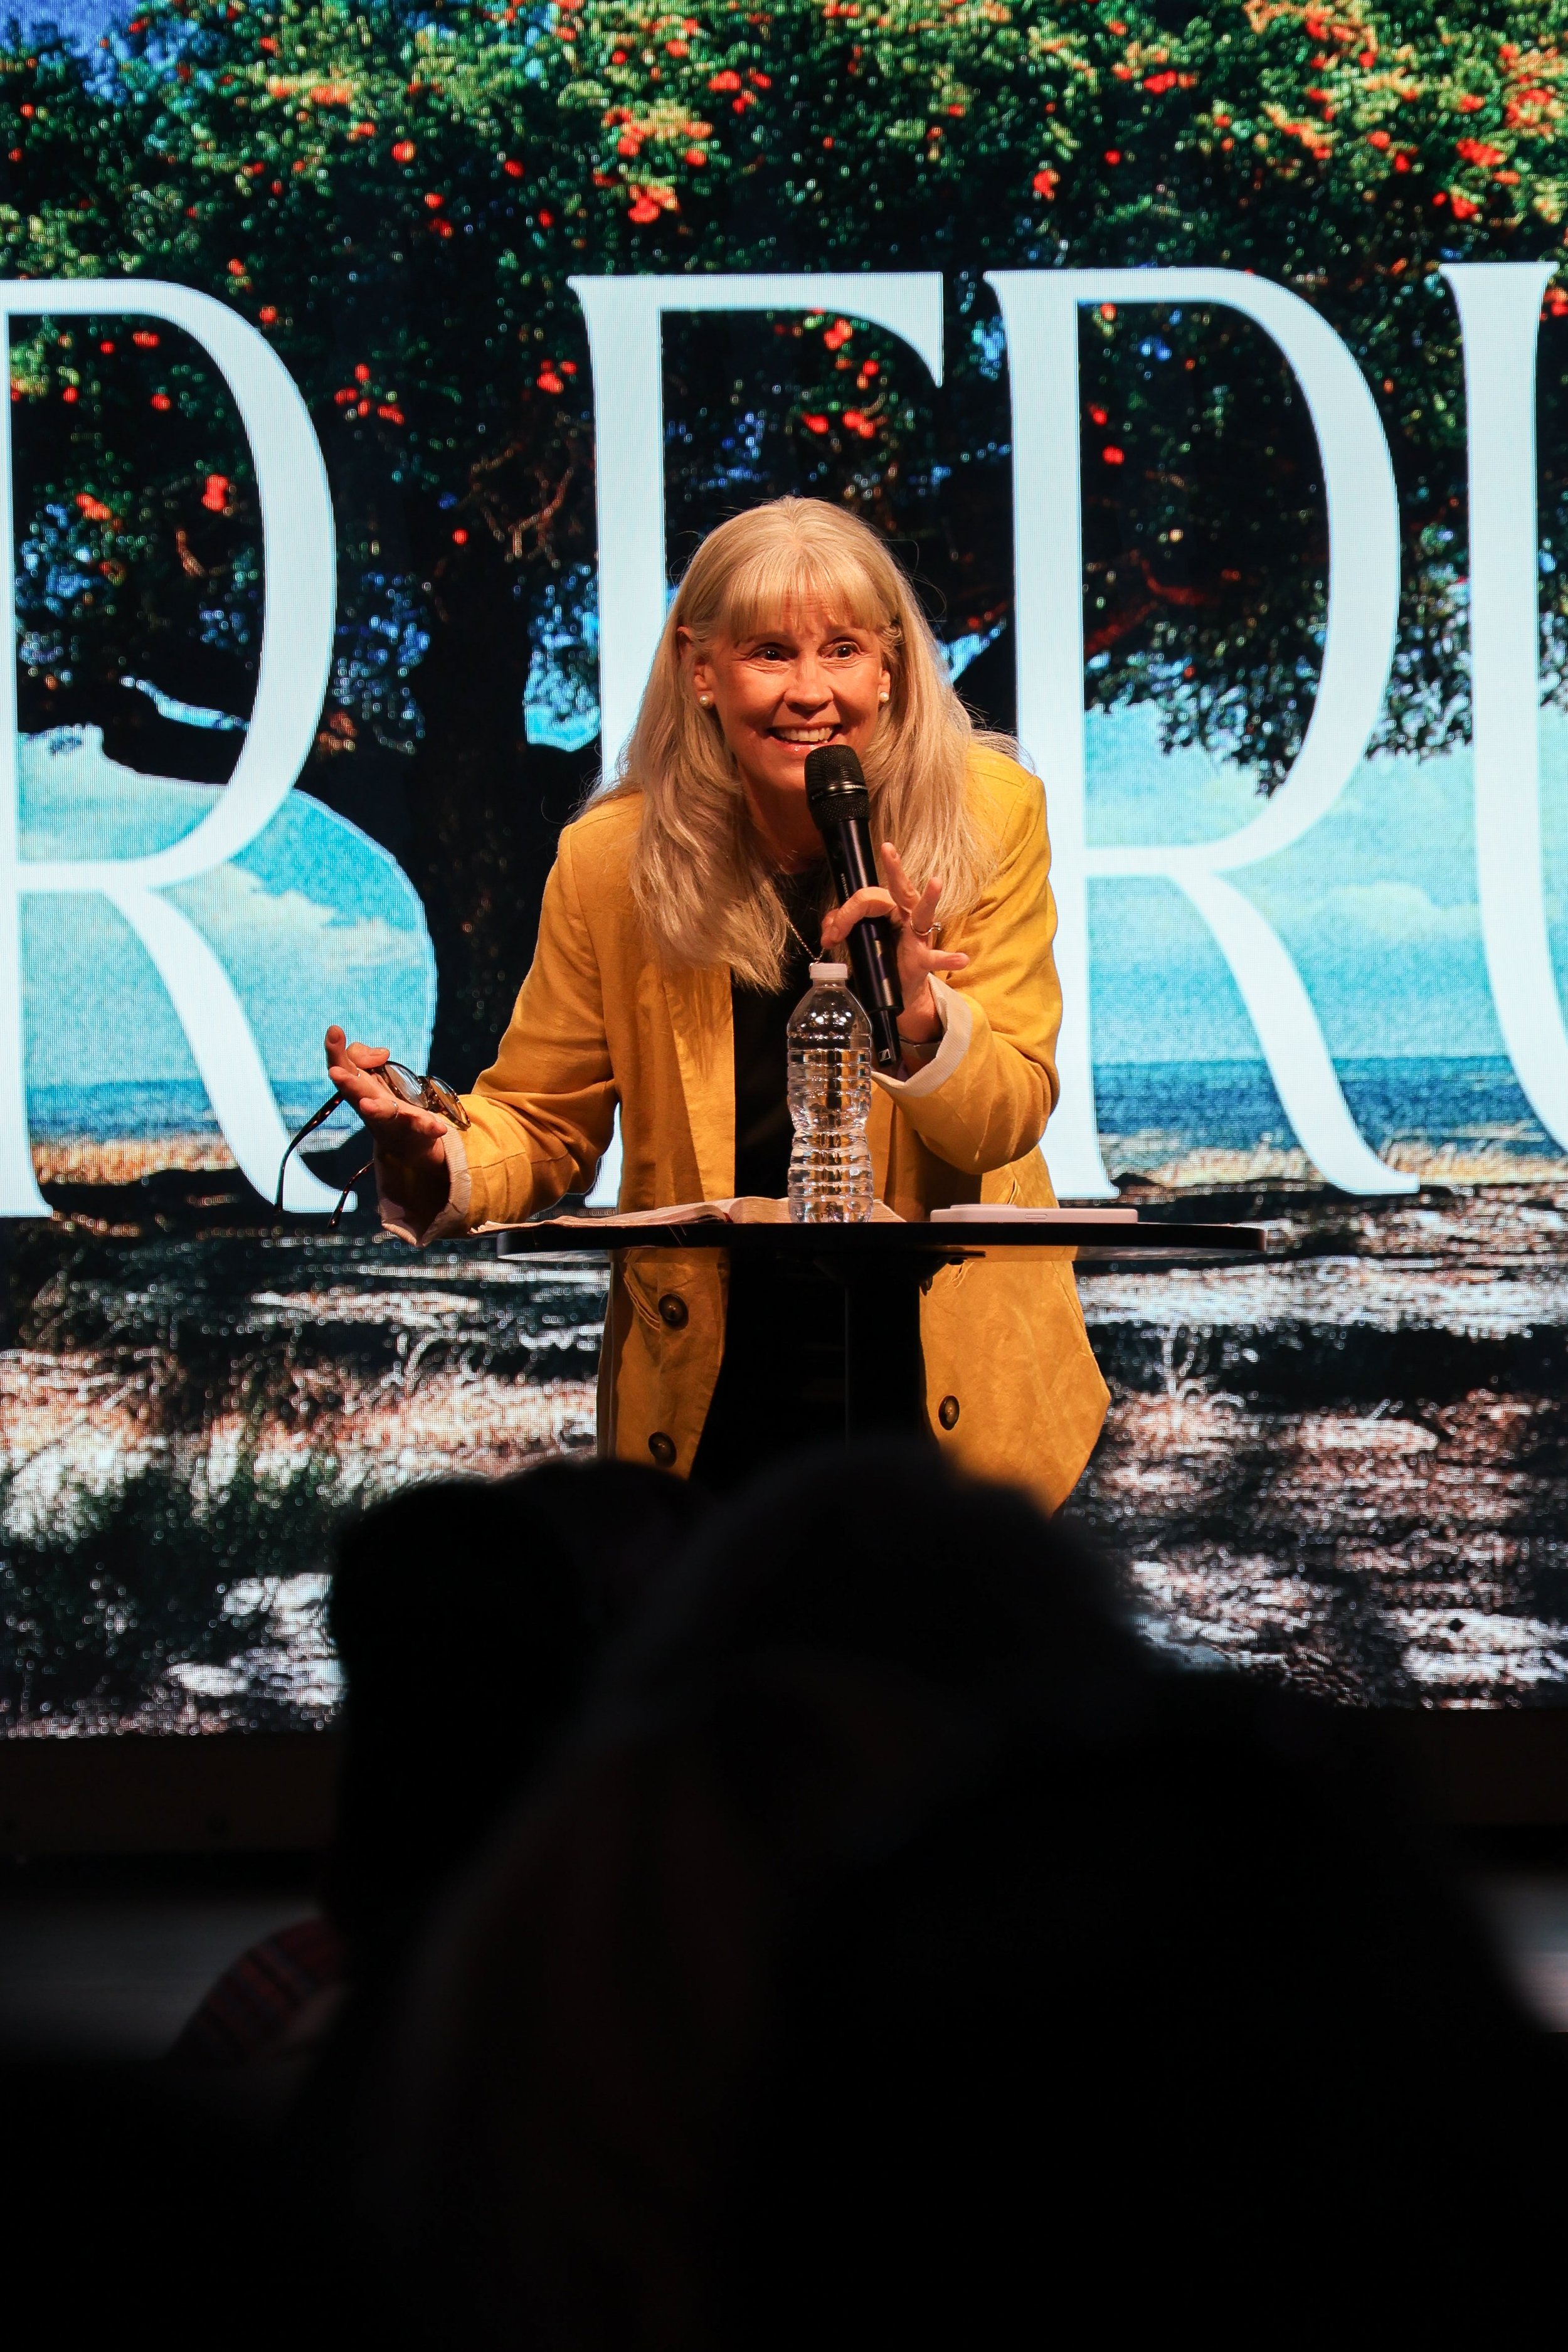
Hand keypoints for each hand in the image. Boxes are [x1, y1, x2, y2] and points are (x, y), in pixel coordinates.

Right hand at [324, 1026, 450, 1176]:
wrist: (402, 1142)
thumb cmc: (378, 1099)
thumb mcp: (366, 1072)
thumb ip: (362, 1056)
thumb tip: (382, 1055)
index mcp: (357, 1088)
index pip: (341, 1067)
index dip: (335, 1051)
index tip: (334, 1030)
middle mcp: (369, 1103)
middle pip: (356, 1092)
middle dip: (347, 1083)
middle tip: (335, 1073)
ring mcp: (391, 1118)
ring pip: (383, 1112)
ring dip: (375, 1109)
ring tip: (366, 1106)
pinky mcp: (415, 1127)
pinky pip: (422, 1127)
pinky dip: (429, 1127)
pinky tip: (439, 1127)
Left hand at [819, 843, 969, 1045]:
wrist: (899, 988)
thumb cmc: (883, 957)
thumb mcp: (860, 938)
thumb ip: (844, 927)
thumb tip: (828, 930)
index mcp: (889, 908)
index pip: (866, 900)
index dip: (844, 915)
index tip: (830, 936)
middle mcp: (907, 916)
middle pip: (899, 889)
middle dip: (894, 868)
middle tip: (887, 849)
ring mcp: (919, 935)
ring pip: (923, 912)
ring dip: (930, 898)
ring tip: (936, 883)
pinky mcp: (924, 959)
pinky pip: (935, 958)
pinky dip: (948, 958)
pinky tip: (961, 959)